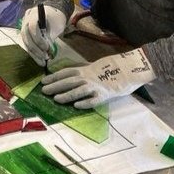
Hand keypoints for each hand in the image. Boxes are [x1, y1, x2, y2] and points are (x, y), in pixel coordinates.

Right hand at [20, 5, 66, 65]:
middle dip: (36, 48)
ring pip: (25, 42)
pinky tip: (39, 59)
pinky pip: (27, 44)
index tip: (47, 48)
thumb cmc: (55, 18)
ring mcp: (23, 26)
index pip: (32, 27)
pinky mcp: (25, 34)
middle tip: (45, 57)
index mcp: (34, 14)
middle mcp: (25, 20)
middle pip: (27, 36)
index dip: (38, 39)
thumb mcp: (56, 26)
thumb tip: (48, 51)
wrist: (52, 12)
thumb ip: (50, 37)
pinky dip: (33, 52)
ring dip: (34, 53)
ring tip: (43, 61)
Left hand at [41, 48, 155, 109]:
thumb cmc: (112, 68)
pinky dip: (85, 103)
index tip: (42, 81)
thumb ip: (82, 70)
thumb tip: (67, 74)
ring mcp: (97, 86)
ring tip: (56, 99)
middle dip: (56, 86)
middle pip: (69, 81)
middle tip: (43, 91)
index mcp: (85, 70)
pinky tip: (76, 106)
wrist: (131, 68)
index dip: (54, 77)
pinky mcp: (106, 95)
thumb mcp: (93, 66)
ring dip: (67, 95)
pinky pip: (94, 100)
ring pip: (79, 91)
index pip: (66, 72)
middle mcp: (89, 77)